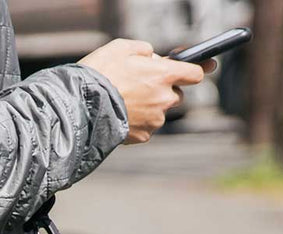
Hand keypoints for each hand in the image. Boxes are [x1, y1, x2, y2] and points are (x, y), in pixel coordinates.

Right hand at [79, 39, 215, 143]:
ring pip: (159, 111)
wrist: (80, 107)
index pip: (195, 73)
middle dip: (163, 90)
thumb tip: (152, 57)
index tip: (202, 67)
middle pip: (176, 95)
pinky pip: (146, 126)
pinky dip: (137, 121)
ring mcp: (155, 120)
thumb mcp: (121, 48)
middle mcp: (165, 99)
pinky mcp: (143, 136)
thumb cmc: (100, 74)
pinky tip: (120, 113)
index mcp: (164, 75)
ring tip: (124, 100)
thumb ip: (144, 50)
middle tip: (141, 85)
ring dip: (149, 106)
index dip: (197, 69)